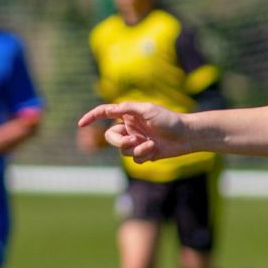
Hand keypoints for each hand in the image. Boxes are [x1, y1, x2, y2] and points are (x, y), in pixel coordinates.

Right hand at [77, 102, 194, 163]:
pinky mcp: (144, 153)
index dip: (92, 117)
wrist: (186, 136)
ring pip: (123, 150)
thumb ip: (128, 109)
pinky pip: (134, 159)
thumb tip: (110, 108)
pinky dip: (143, 155)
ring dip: (135, 149)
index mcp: (129, 115)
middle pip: (111, 137)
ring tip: (150, 145)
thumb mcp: (148, 110)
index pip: (105, 114)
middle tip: (132, 141)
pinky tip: (154, 150)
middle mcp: (130, 128)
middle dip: (119, 141)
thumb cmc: (170, 120)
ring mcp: (137, 141)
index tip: (81, 124)